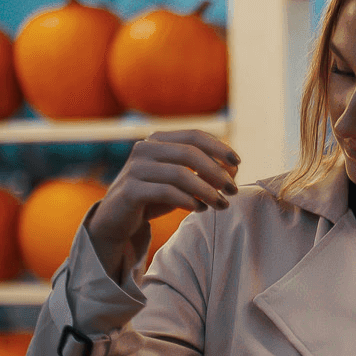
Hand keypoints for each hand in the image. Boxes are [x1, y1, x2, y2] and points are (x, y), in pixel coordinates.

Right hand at [89, 130, 239, 281]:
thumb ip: (202, 173)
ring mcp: (135, 168)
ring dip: (206, 190)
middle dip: (216, 171)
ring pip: (180, 173)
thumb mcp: (180, 182)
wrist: (117, 220)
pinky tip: (199, 209)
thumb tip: (233, 170)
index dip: (219, 147)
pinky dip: (187, 200)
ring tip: (221, 204)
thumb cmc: (153, 198)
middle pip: (189, 153)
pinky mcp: (129, 190)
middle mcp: (145, 148)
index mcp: (158, 140)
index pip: (194, 135)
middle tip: (233, 189)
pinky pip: (165, 192)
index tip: (237, 163)